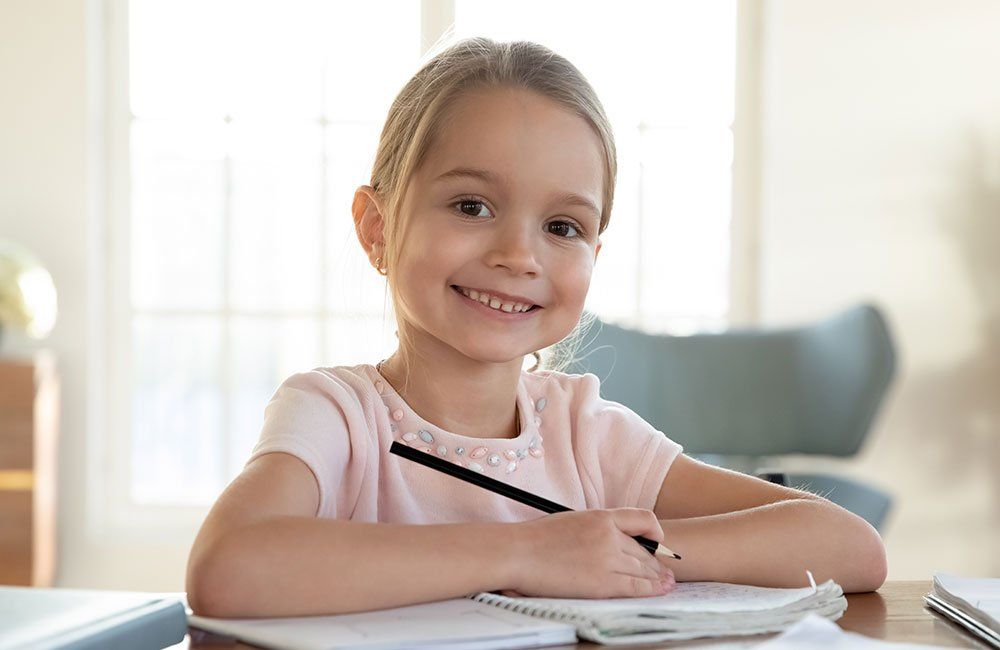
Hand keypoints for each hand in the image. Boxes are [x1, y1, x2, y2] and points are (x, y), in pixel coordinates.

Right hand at [508, 508, 675, 598]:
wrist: (518, 553)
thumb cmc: (535, 539)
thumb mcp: (572, 521)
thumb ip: (594, 530)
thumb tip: (609, 544)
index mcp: (600, 517)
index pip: (642, 520)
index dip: (655, 533)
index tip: (658, 542)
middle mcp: (609, 536)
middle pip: (644, 551)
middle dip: (656, 563)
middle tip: (665, 570)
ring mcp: (607, 560)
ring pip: (644, 569)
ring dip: (658, 577)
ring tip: (666, 582)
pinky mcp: (602, 583)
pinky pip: (636, 587)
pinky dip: (652, 589)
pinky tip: (659, 590)